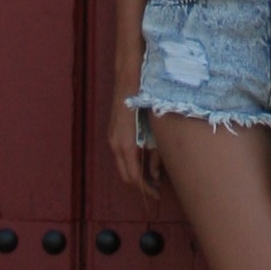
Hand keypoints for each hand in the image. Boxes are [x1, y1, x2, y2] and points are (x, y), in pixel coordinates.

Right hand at [108, 68, 160, 196]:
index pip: (133, 176)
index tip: (158, 195)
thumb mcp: (155, 128)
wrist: (129, 74)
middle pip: (126, 175)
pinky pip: (122, 154)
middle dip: (141, 185)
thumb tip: (155, 173)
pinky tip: (146, 161)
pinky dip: (133, 162)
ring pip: (123, 165)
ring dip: (137, 174)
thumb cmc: (146, 98)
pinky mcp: (114, 131)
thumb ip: (155, 151)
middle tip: (158, 190)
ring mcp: (112, 137)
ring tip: (154, 178)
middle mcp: (115, 143)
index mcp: (125, 144)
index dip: (146, 189)